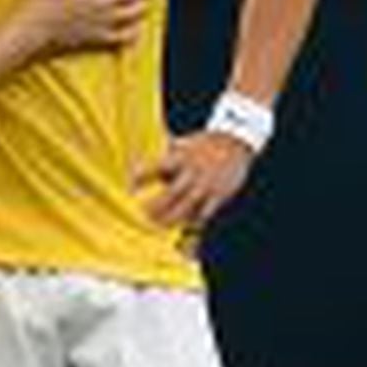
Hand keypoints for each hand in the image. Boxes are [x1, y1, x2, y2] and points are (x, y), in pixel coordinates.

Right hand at [24, 0, 149, 51]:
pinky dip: (134, 32)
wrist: (26, 34)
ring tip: (144, 2)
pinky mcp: (98, 41)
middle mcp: (102, 4)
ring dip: (142, 6)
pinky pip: (125, 37)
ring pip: (134, 14)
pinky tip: (135, 28)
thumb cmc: (35, 2)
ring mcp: (102, 23)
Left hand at [137, 132, 253, 228]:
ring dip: (171, 218)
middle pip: (171, 193)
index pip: (156, 167)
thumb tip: (143, 153)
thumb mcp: (184, 142)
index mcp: (181, 156)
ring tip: (159, 226)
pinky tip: (185, 226)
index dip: (141, 177)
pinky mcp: (219, 194)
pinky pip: (204, 213)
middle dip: (156, 206)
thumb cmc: (204, 143)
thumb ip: (165, 152)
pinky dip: (194, 221)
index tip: (129, 186)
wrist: (236, 141)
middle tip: (142, 215)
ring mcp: (206, 184)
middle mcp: (193, 171)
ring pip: (187, 207)